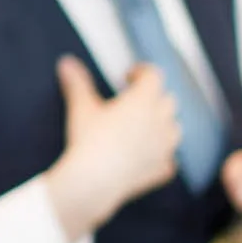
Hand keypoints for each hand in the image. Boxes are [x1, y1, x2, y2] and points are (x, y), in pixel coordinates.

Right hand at [44, 57, 178, 238]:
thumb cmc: (89, 140)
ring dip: (162, 123)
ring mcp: (167, 147)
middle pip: (168, 100)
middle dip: (153, 96)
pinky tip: (146, 155)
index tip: (129, 76)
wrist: (96, 180)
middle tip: (134, 99)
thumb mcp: (81, 108)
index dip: (142, 72)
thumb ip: (77, 83)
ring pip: (174, 128)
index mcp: (144, 101)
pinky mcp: (165, 169)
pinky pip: (170, 158)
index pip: (154, 76)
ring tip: (141, 125)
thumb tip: (67, 62)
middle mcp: (162, 122)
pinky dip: (160, 154)